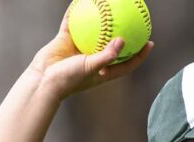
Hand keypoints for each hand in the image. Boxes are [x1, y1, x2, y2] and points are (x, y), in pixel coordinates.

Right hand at [28, 10, 152, 99]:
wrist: (43, 80)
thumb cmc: (69, 79)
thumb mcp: (91, 68)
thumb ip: (107, 55)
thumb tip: (122, 40)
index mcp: (104, 71)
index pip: (127, 63)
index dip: (140, 54)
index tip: (150, 43)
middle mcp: (94, 59)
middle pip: (113, 45)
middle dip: (123, 34)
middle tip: (135, 21)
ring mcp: (80, 49)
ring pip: (93, 31)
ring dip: (100, 20)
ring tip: (108, 6)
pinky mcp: (66, 40)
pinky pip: (72, 23)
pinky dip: (76, 12)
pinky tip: (80, 0)